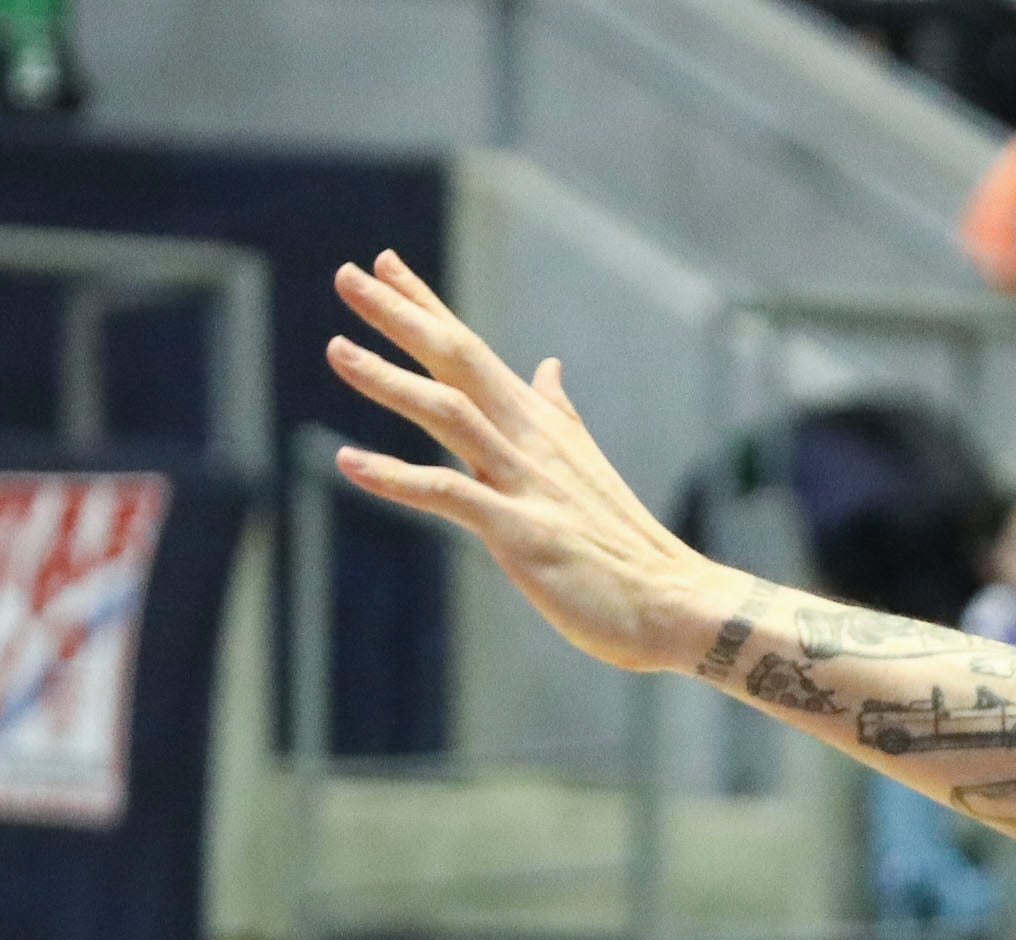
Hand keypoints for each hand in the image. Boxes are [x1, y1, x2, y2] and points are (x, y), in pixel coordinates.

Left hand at [326, 252, 718, 674]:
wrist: (677, 601)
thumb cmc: (628, 546)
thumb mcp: (587, 465)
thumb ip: (558, 414)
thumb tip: (548, 368)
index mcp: (541, 426)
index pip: (473, 351)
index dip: (427, 306)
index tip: (384, 262)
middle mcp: (530, 442)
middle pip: (458, 361)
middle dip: (402, 315)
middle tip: (348, 275)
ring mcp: (526, 484)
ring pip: (450, 414)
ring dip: (391, 381)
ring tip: (338, 350)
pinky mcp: (522, 533)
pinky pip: (449, 495)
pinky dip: (396, 478)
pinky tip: (348, 462)